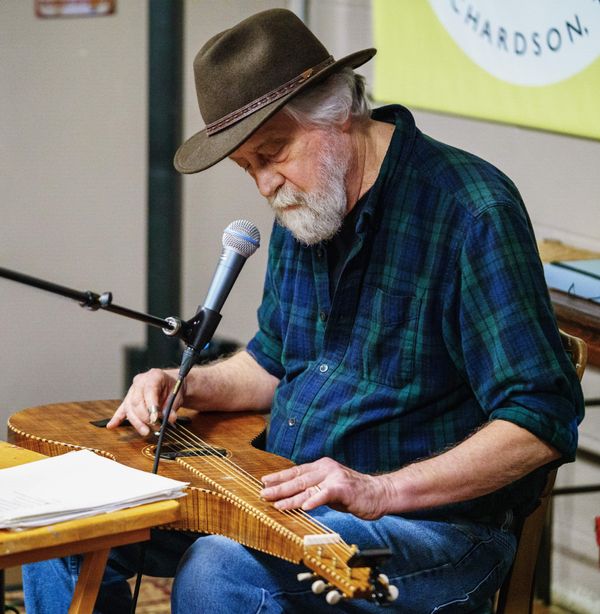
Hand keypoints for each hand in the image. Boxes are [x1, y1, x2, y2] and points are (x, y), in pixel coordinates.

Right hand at [106, 368, 182, 435]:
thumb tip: (170, 419)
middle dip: (144, 417)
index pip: (149, 390)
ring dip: (137, 422)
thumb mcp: (177, 396)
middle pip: (137, 401)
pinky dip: (117, 418)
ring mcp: (133, 390)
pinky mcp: (129, 399)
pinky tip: (111, 426)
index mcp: (154, 376)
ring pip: (130, 408)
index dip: (151, 405)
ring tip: (146, 431)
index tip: (156, 418)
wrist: (171, 384)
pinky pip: (122, 409)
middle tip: (155, 426)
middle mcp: (140, 381)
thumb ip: (172, 407)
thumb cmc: (174, 388)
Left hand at [260, 457, 388, 519]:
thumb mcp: (330, 487)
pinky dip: (314, 501)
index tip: (264, 481)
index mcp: (322, 466)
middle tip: (263, 494)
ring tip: (277, 503)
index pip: (296, 471)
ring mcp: (334, 477)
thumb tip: (294, 496)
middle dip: (279, 488)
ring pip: (308, 488)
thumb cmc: (354, 492)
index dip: (280, 476)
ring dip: (290, 497)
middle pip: (298, 479)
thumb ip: (315, 488)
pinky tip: (304, 506)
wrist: (379, 493)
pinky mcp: (343, 489)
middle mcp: (326, 469)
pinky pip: (325, 495)